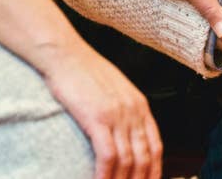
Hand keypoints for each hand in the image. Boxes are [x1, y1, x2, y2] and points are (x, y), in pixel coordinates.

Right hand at [39, 43, 161, 178]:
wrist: (66, 55)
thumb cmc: (84, 71)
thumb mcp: (114, 89)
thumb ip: (124, 110)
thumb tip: (124, 132)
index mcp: (140, 106)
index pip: (155, 146)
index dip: (155, 170)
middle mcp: (133, 112)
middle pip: (145, 157)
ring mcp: (117, 115)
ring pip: (128, 160)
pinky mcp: (98, 118)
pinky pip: (108, 155)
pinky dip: (106, 175)